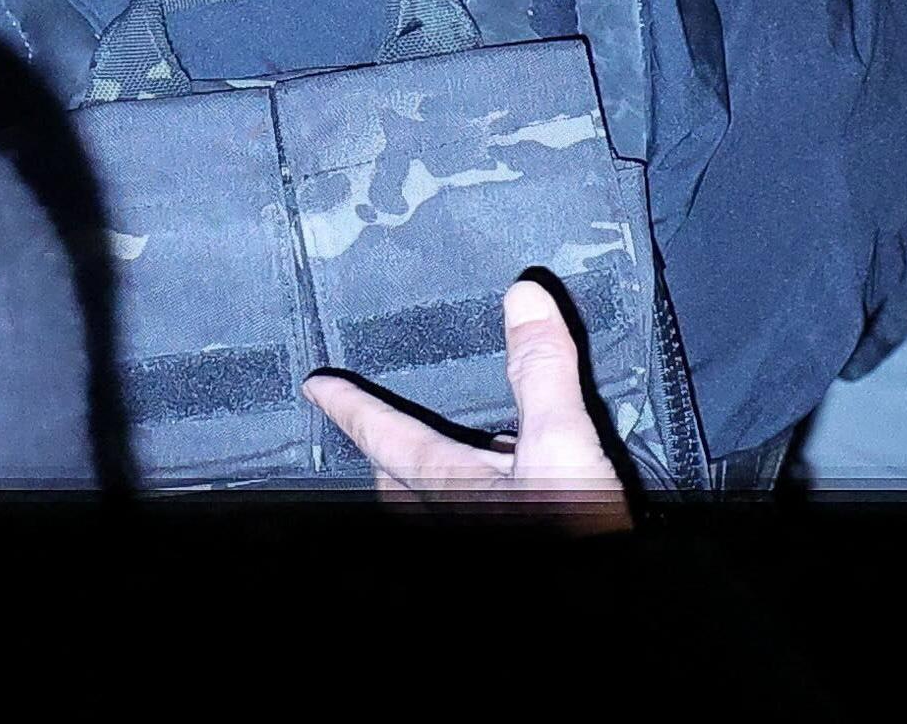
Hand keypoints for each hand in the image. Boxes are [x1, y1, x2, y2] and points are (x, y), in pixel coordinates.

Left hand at [308, 277, 636, 520]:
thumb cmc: (567, 537)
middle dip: (385, 452)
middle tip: (374, 426)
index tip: (316, 387)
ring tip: (445, 457)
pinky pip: (471, 515)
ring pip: (431, 504)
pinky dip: (479, 498)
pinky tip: (511, 495)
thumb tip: (524, 299)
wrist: (590, 607)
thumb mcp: (562, 446)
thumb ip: (541, 373)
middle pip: (397, 479)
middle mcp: (443, 516)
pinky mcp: (503, 547)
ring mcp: (468, 534)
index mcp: (443, 482)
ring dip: (433, 480)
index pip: (381, 432)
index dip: (348, 404)